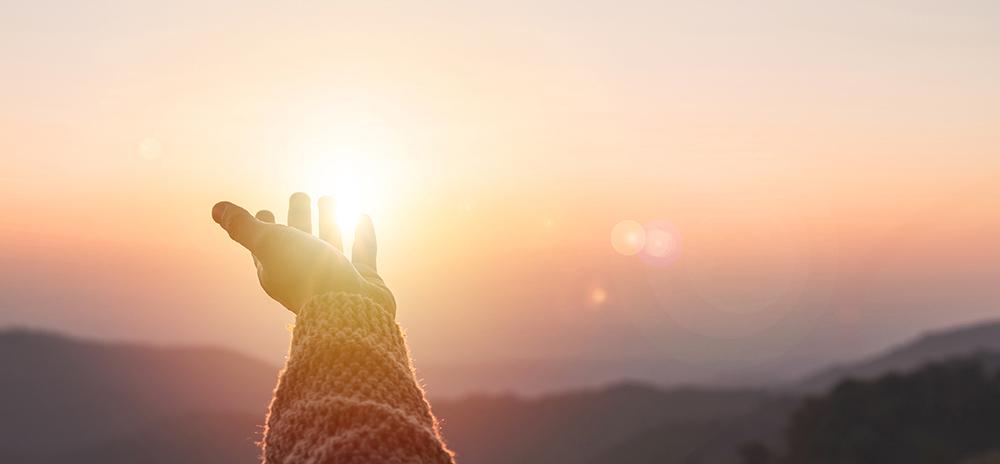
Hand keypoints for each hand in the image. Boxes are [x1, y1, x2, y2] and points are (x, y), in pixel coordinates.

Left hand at [212, 192, 393, 315]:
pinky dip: (362, 233)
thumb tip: (216, 208)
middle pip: (299, 240)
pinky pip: (363, 251)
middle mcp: (306, 274)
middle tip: (300, 195)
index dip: (263, 227)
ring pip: (330, 242)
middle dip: (298, 217)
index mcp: (278, 270)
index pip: (266, 245)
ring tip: (329, 197)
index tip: (264, 210)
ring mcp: (336, 276)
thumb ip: (244, 227)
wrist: (348, 311)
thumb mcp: (269, 244)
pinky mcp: (363, 279)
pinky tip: (362, 215)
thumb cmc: (305, 276)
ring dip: (328, 220)